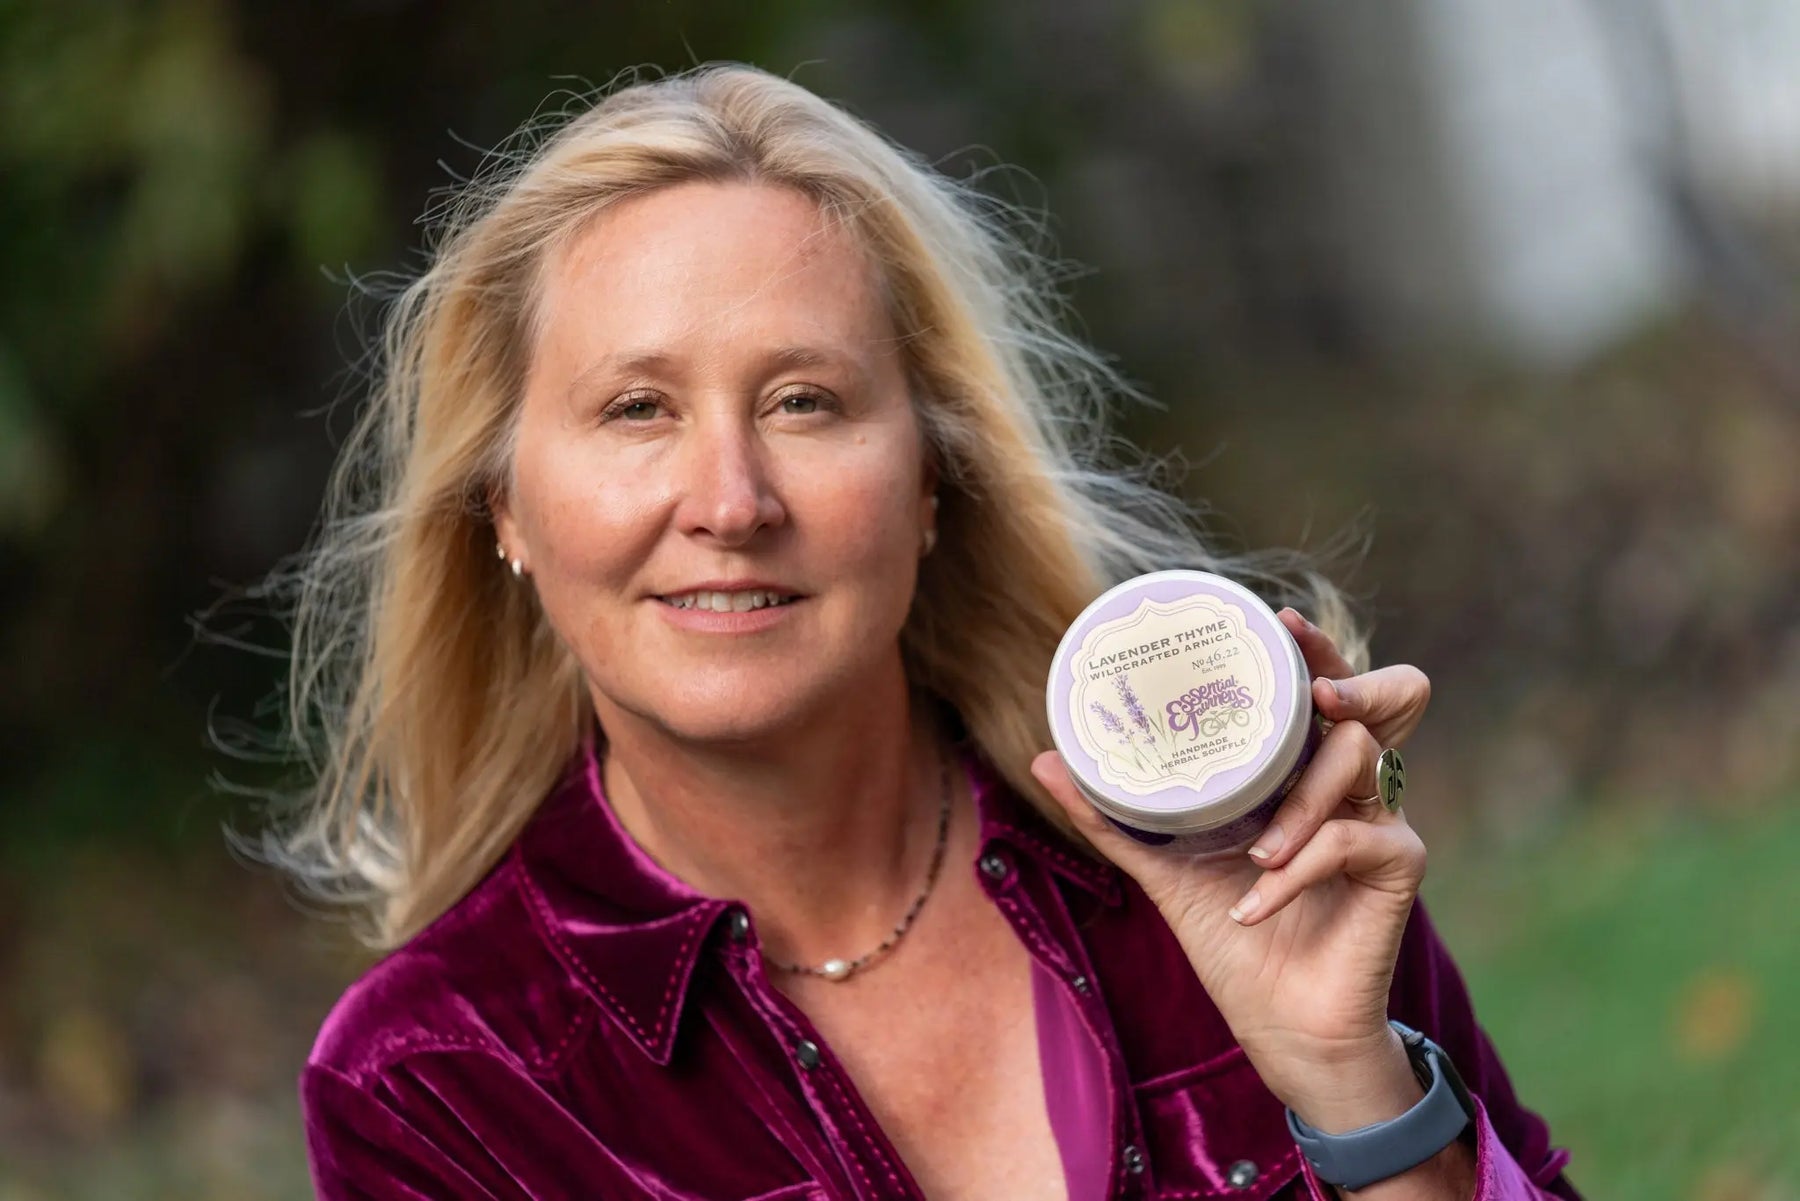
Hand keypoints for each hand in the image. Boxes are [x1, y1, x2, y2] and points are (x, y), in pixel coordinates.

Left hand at [1031, 608, 1433, 1118]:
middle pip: (1391, 696)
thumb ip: (1111, 817)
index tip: (1278, 623)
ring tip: (1256, 854)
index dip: (1316, 649)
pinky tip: (1256, 905)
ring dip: (1301, 804)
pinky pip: (1356, 839)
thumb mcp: (1162, 868)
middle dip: (1352, 679)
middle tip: (1311, 691)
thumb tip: (1045, 760)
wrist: (1279, 1026)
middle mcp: (1349, 785)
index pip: (1325, 689)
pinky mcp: (1399, 868)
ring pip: (1362, 761)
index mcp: (1301, 771)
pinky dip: (1297, 870)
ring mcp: (1382, 821)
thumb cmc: (1233, 937)